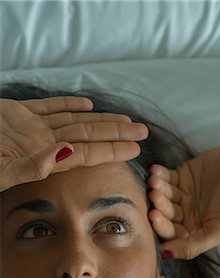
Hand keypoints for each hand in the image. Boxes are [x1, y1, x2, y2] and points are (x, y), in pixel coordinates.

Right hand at [0, 97, 147, 190]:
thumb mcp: (1, 169)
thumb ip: (32, 165)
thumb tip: (65, 153)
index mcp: (43, 157)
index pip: (86, 153)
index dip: (111, 150)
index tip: (136, 149)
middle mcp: (43, 143)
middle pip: (88, 136)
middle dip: (116, 134)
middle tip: (143, 132)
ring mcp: (32, 128)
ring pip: (75, 121)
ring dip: (101, 120)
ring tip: (126, 120)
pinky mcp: (17, 113)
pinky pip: (48, 107)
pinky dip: (68, 104)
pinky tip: (87, 105)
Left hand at [148, 143, 219, 258]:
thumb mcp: (219, 231)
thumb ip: (193, 246)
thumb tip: (165, 255)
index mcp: (192, 231)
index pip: (170, 233)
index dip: (160, 225)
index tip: (154, 216)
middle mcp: (184, 214)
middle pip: (164, 212)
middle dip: (158, 205)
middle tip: (155, 196)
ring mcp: (182, 194)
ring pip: (163, 194)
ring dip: (157, 188)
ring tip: (156, 181)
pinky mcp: (182, 175)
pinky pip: (165, 176)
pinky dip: (159, 174)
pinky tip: (155, 171)